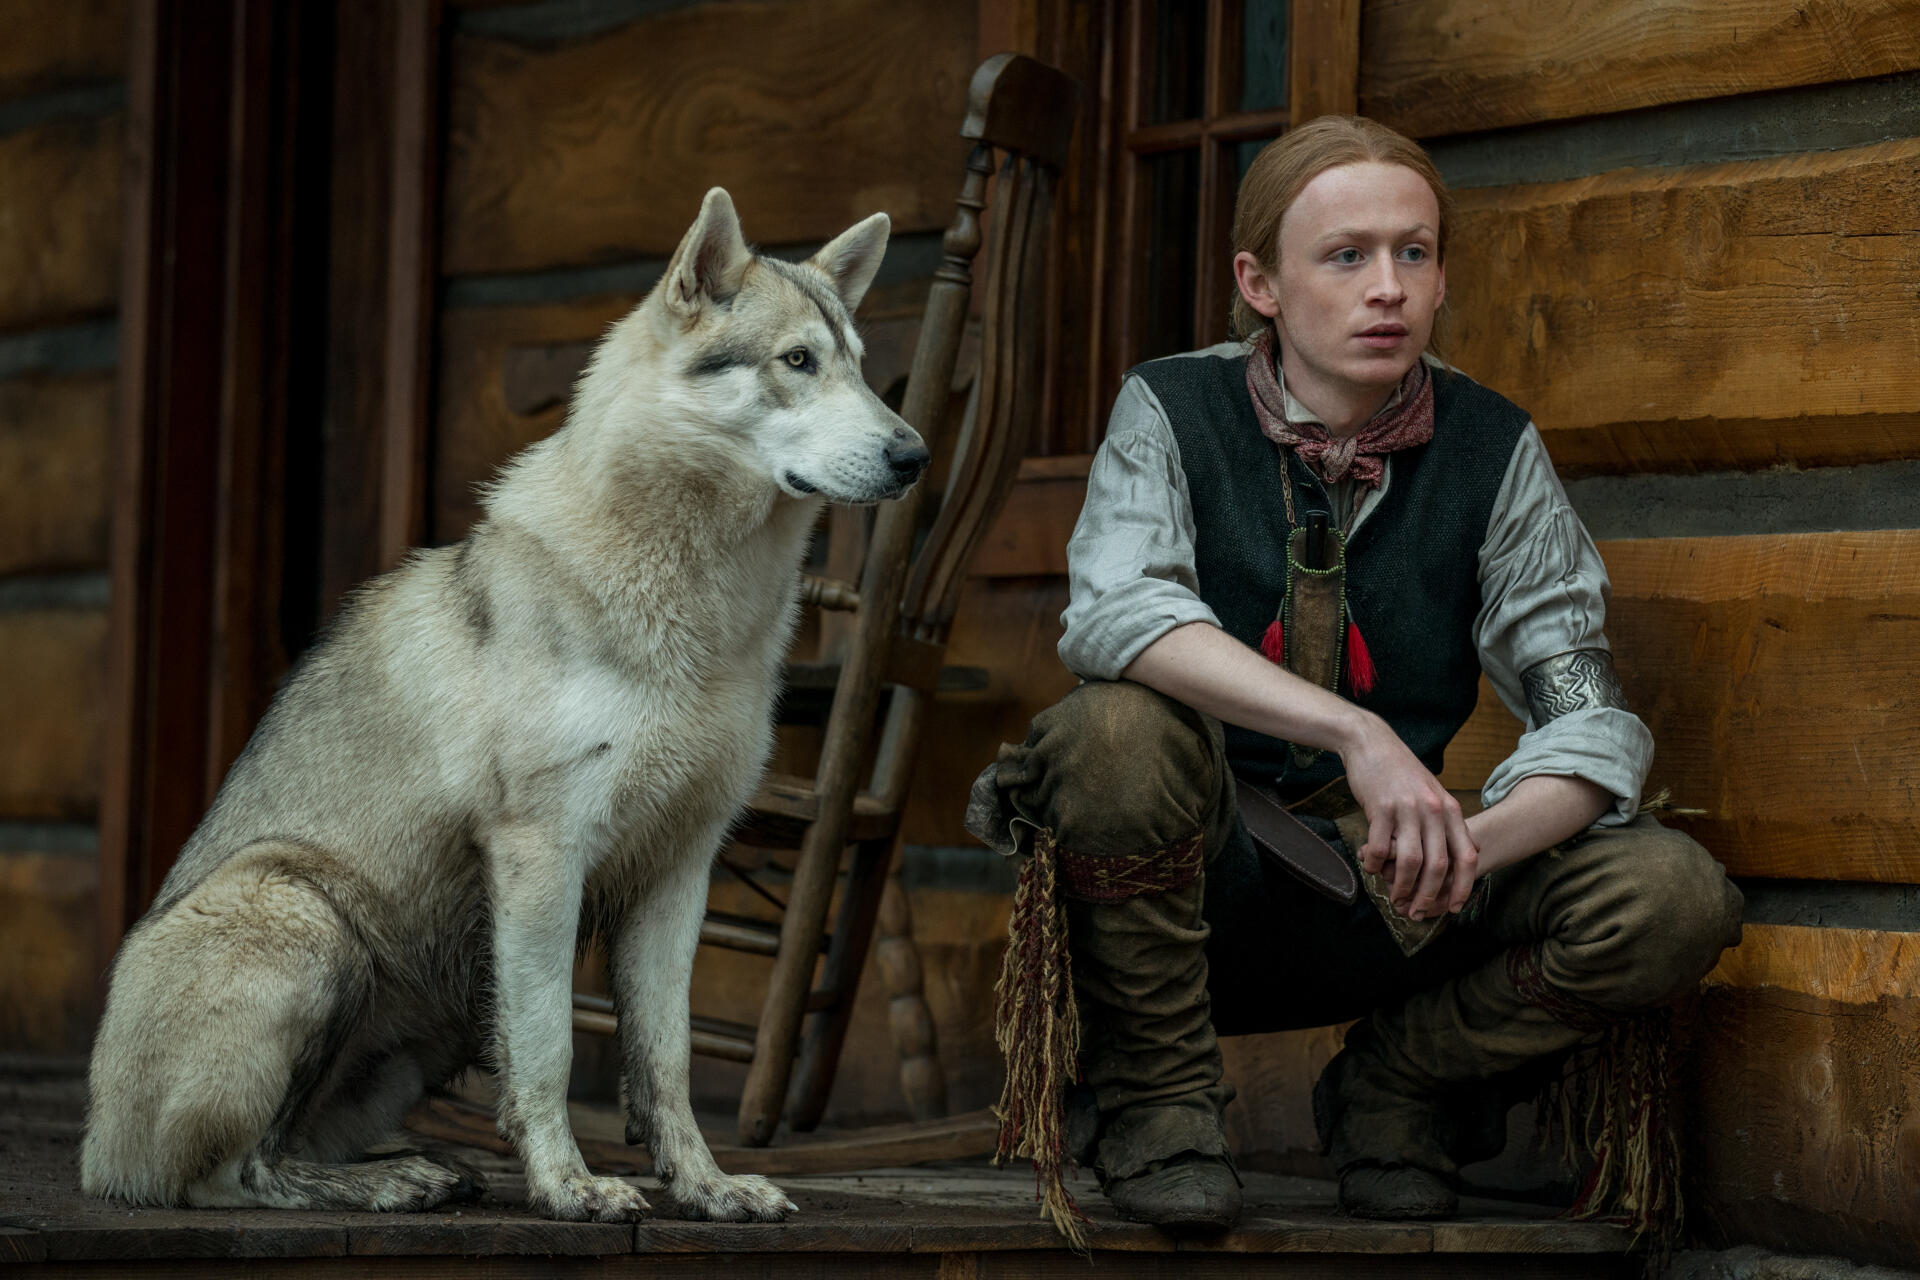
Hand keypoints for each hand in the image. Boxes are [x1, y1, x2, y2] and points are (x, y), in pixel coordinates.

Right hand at [1339, 713, 1478, 918]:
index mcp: (1449, 809)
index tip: (1456, 906)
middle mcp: (1433, 810)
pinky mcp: (1381, 808)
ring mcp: (1407, 809)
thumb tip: (1465, 853)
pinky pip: (1380, 849)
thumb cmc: (1401, 772)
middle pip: (1439, 865)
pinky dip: (1375, 865)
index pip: (1467, 855)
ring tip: (1395, 898)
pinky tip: (1371, 867)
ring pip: (1411, 862)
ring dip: (1403, 887)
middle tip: (1418, 912)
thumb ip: (1445, 822)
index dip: (1464, 886)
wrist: (1371, 743)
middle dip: (1430, 896)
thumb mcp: (1432, 793)